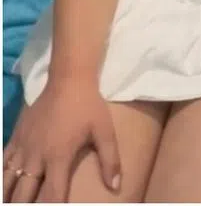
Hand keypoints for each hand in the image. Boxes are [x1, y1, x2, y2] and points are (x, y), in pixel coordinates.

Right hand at [3, 78, 120, 202]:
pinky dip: (2, 177)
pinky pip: (3, 163)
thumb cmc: (89, 107)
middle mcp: (36, 156)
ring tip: (12, 203)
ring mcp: (22, 147)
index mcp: (58, 157)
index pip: (52, 194)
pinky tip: (4, 185)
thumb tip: (115, 186)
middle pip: (23, 192)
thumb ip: (110, 161)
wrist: (68, 81)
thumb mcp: (105, 132)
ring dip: (9, 195)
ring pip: (7, 180)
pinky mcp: (15, 137)